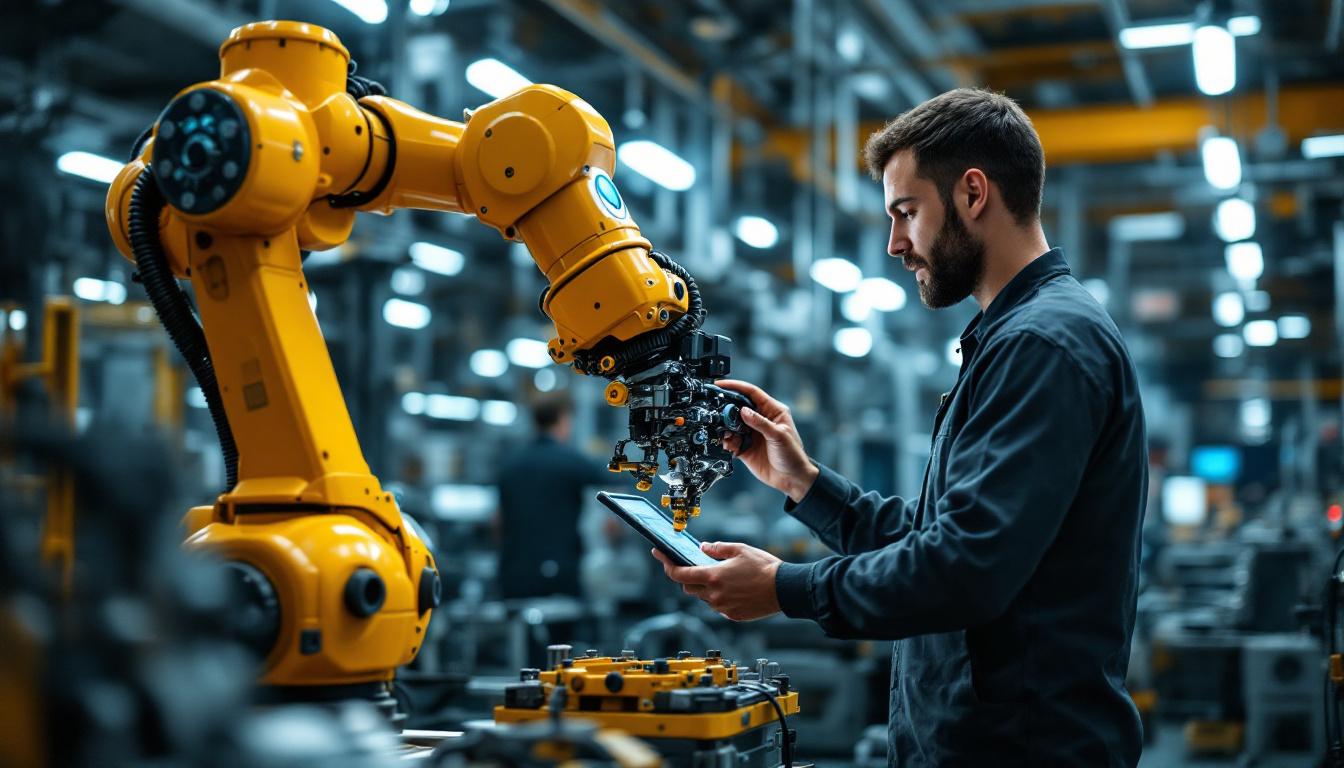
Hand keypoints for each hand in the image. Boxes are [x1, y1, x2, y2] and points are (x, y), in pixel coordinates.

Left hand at [651, 542, 780, 620]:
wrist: (785, 589)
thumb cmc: (764, 567)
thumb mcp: (739, 549)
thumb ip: (717, 548)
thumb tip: (702, 548)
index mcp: (713, 577)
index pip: (680, 574)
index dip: (667, 565)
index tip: (659, 556)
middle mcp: (714, 595)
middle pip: (688, 588)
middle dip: (687, 577)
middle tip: (694, 566)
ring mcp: (722, 608)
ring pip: (704, 598)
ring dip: (705, 587)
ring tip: (721, 576)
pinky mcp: (732, 616)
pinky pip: (718, 606)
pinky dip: (719, 597)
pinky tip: (733, 588)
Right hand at [716, 379, 818, 502]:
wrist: (792, 479)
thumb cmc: (793, 455)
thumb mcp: (779, 436)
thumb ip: (760, 423)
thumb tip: (743, 410)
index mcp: (773, 411)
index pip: (752, 393)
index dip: (736, 387)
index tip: (721, 384)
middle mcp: (761, 420)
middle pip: (739, 407)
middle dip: (726, 407)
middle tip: (715, 408)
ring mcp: (752, 433)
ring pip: (732, 424)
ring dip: (725, 427)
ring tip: (723, 431)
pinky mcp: (745, 447)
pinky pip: (731, 441)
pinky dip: (727, 441)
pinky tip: (728, 444)